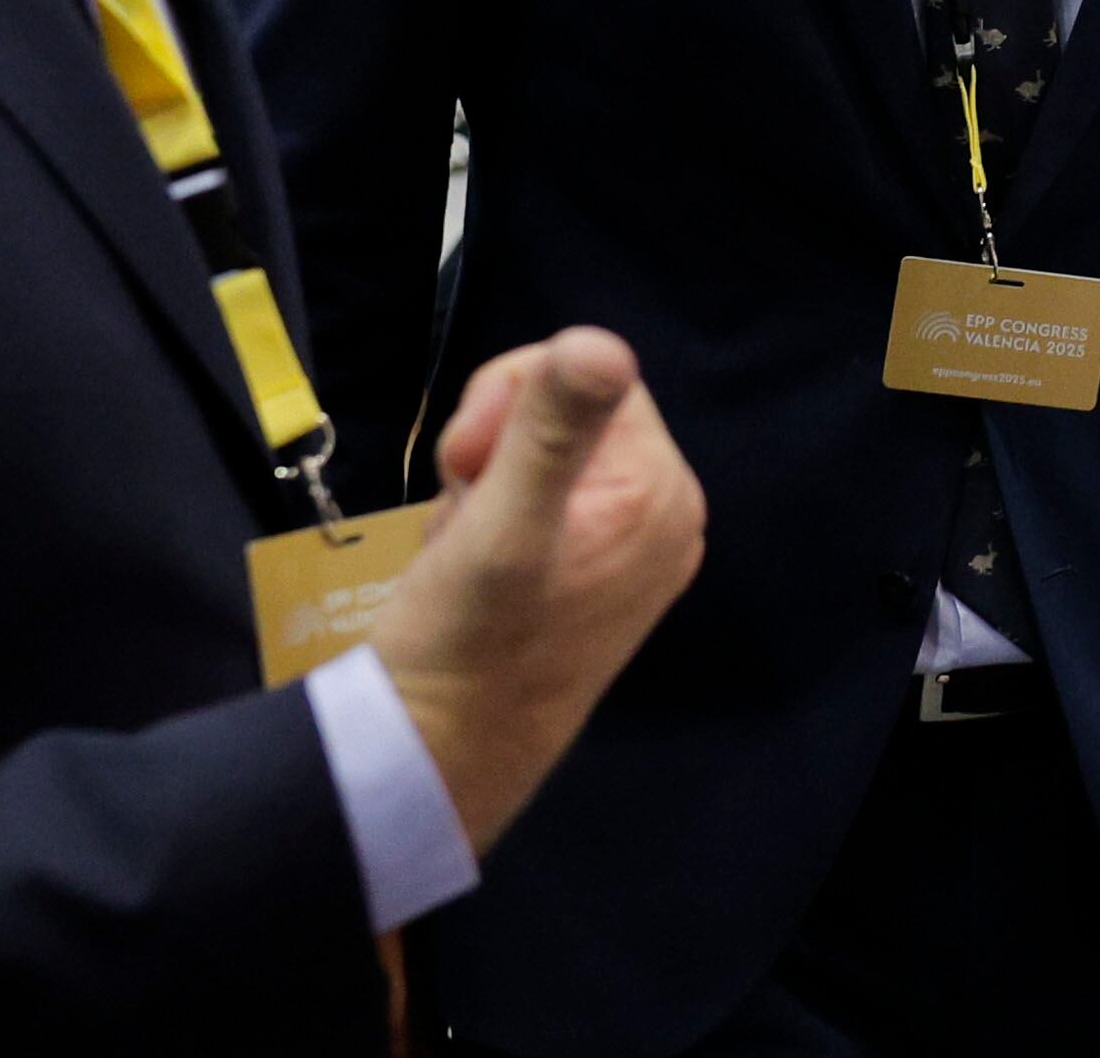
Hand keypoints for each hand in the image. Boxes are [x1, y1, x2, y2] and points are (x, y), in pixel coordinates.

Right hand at [366, 327, 704, 853]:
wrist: (435, 758)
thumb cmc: (466, 643)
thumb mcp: (501, 525)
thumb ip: (551, 432)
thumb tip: (600, 340)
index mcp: (661, 490)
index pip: (584, 371)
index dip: (506, 403)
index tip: (466, 468)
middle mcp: (663, 515)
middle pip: (562, 411)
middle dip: (490, 450)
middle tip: (463, 518)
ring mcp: (630, 550)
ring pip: (535, 454)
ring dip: (480, 489)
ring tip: (462, 554)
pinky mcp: (593, 577)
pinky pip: (535, 501)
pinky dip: (487, 522)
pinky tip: (468, 570)